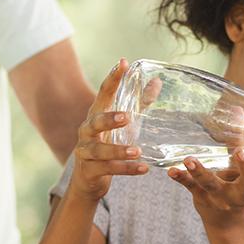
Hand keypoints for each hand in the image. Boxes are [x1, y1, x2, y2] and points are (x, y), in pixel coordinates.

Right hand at [66, 59, 147, 201]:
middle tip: (127, 117)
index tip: (123, 63)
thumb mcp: (125, 124)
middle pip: (95, 122)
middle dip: (109, 119)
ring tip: (137, 151)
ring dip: (118, 150)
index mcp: (96, 115)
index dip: (113, 78)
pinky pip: (108, 169)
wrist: (88, 179)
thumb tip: (157, 81)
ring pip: (99, 150)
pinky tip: (143, 169)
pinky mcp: (89, 170)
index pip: (104, 93)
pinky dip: (126, 170)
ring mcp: (85, 152)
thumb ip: (141, 103)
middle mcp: (87, 131)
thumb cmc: (109, 144)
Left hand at [168, 107, 243, 228]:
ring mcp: (219, 196)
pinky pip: (189, 186)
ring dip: (200, 172)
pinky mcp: (200, 196)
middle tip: (242, 152)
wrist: (225, 222)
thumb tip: (238, 106)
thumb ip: (239, 136)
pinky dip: (180, 178)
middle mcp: (239, 192)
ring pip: (211, 183)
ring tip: (190, 160)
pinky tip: (170, 171)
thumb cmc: (241, 187)